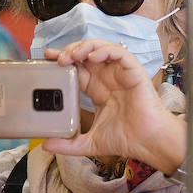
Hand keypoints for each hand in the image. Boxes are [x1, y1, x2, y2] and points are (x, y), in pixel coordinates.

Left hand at [41, 39, 185, 169]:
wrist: (146, 142)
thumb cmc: (126, 139)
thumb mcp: (89, 142)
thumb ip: (68, 144)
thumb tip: (46, 144)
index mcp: (97, 89)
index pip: (77, 69)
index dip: (62, 61)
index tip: (47, 60)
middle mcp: (108, 78)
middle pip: (85, 54)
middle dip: (69, 51)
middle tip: (56, 58)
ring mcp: (120, 73)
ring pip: (100, 48)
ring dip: (84, 47)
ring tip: (73, 56)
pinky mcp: (133, 71)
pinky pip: (119, 52)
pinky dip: (104, 50)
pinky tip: (93, 57)